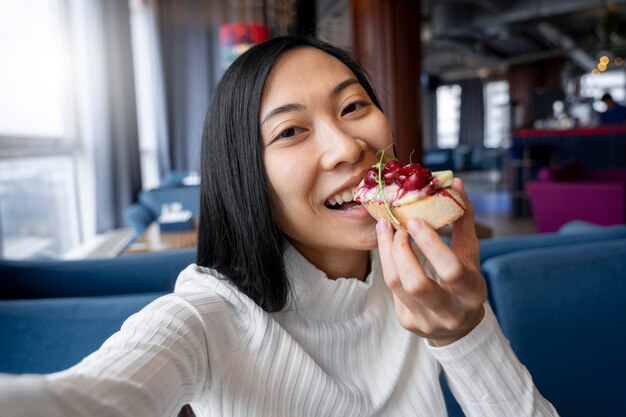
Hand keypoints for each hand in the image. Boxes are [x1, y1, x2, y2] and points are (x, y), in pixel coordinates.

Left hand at [376, 179, 486, 345]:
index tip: (415, 220)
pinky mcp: (407, 321)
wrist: (457, 324)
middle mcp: (449, 312)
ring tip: (386, 228)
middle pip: (417, 284)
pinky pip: (391, 288)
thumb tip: (455, 184)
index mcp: (471, 293)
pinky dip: (387, 261)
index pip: (451, 270)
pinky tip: (387, 244)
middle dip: (402, 250)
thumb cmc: (463, 280)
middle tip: (398, 225)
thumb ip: (463, 221)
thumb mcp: (469, 254)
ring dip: (388, 251)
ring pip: (396, 284)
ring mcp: (425, 321)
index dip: (431, 244)